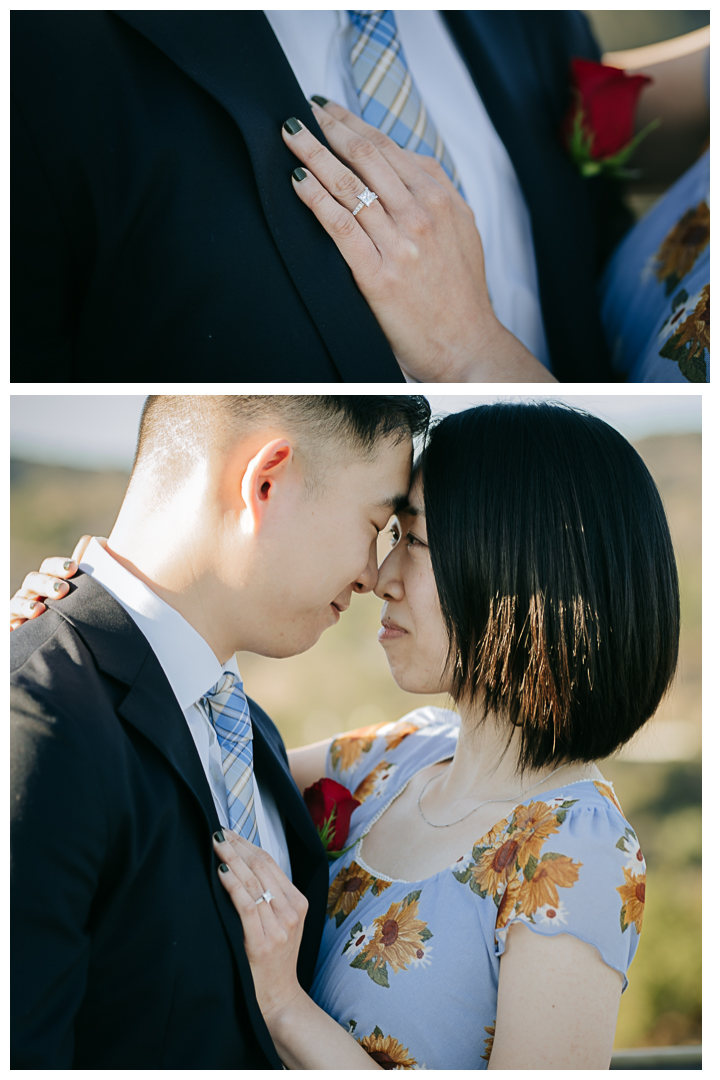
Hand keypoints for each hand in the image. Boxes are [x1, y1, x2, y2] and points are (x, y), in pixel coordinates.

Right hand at [10, 536, 92, 629]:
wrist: (76, 644)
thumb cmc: (84, 610)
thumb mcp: (91, 590)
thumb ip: (94, 564)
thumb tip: (95, 539)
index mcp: (51, 580)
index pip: (50, 567)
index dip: (58, 566)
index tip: (73, 567)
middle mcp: (34, 593)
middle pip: (33, 581)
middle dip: (47, 584)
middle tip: (63, 590)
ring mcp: (22, 610)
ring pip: (18, 603)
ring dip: (27, 605)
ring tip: (39, 610)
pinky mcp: (16, 628)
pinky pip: (9, 626)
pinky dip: (11, 625)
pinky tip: (16, 628)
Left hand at [213, 830, 308, 1022]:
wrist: (278, 998)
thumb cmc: (275, 959)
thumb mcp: (283, 923)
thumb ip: (271, 896)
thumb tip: (244, 864)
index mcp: (298, 903)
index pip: (270, 863)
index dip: (248, 844)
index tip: (230, 833)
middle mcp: (291, 912)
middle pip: (261, 867)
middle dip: (237, 846)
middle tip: (218, 833)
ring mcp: (278, 927)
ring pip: (252, 882)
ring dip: (232, 859)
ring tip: (216, 844)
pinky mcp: (262, 942)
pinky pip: (246, 905)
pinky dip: (233, 885)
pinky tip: (221, 872)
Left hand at [283, 100, 554, 382]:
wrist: (466, 345)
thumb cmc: (460, 292)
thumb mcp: (462, 230)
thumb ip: (436, 194)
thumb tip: (404, 159)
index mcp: (441, 199)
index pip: (390, 148)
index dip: (354, 123)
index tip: (329, 110)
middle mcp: (422, 214)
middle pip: (366, 157)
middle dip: (329, 129)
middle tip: (300, 114)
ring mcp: (400, 244)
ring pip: (349, 185)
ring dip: (313, 154)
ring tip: (290, 135)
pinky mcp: (379, 275)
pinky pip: (340, 225)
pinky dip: (315, 198)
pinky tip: (297, 181)